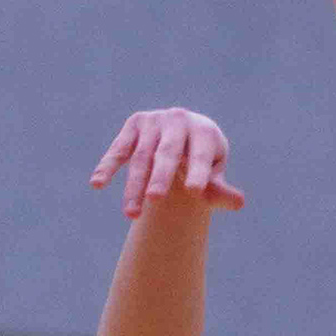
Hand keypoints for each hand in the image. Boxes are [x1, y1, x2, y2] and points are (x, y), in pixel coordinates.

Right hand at [90, 106, 244, 220]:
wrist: (183, 137)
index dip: (199, 172)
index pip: (201, 154)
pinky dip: (107, 166)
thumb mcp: (213, 175)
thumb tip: (239, 202)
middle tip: (155, 200)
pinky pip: (119, 149)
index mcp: (204, 131)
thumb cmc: (202, 162)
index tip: (196, 193)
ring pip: (141, 157)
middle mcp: (179, 120)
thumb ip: (220, 190)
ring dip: (133, 186)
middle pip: (168, 153)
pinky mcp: (133, 126)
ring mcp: (154, 121)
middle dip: (161, 177)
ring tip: (131, 215)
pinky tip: (96, 183)